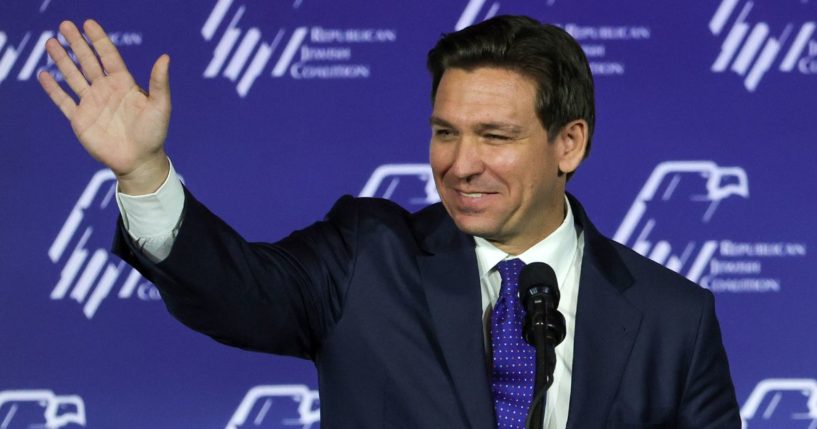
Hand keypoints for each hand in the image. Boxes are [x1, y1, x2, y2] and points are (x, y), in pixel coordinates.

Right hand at [39, 19, 170, 194]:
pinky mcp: (80, 119)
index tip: (89, 24)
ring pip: (73, 76)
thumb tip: (165, 57)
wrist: (140, 161)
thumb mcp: (160, 106)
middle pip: (87, 61)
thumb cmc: (154, 133)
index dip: (99, 40)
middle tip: (65, 25)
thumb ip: (159, 82)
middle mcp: (105, 90)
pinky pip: (63, 101)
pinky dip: (53, 89)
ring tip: (50, 42)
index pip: (108, 56)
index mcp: (123, 84)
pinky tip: (44, 75)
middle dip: (76, 43)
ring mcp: (91, 103)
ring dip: (62, 60)